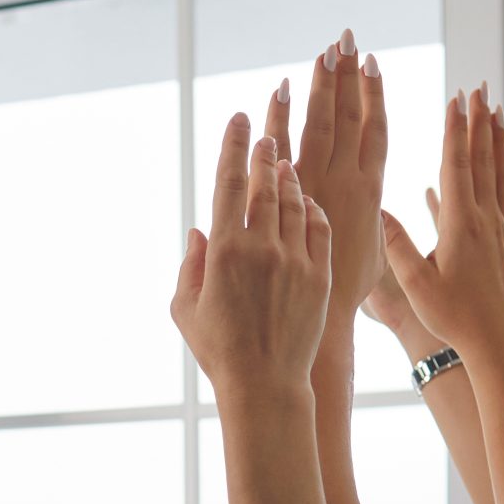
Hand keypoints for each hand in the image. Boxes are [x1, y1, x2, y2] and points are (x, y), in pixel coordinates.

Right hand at [171, 113, 331, 400]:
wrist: (266, 383)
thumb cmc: (219, 350)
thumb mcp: (185, 308)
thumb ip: (189, 265)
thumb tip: (199, 231)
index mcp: (224, 252)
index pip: (229, 184)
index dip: (233, 147)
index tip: (238, 119)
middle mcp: (261, 248)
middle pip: (266, 184)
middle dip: (265, 153)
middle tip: (266, 133)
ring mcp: (294, 259)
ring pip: (295, 202)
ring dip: (290, 178)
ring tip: (285, 162)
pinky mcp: (319, 275)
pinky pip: (318, 229)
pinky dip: (312, 210)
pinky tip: (307, 201)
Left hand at [271, 27, 385, 344]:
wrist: (319, 322)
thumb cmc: (347, 296)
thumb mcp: (377, 255)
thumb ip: (375, 224)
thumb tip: (380, 210)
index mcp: (370, 192)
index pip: (374, 131)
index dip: (373, 95)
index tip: (371, 62)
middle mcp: (344, 183)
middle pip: (347, 117)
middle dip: (347, 75)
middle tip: (346, 37)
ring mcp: (315, 187)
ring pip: (320, 125)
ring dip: (322, 86)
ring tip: (325, 50)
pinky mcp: (287, 198)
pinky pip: (283, 148)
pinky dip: (282, 118)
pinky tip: (282, 88)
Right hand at [380, 88, 503, 361]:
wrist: (497, 343)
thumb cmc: (453, 318)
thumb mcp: (415, 284)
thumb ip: (397, 244)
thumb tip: (379, 207)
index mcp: (460, 226)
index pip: (457, 166)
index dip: (454, 130)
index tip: (456, 98)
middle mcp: (485, 220)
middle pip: (482, 159)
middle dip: (478, 121)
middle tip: (478, 89)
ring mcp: (500, 230)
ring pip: (500, 173)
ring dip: (497, 139)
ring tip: (496, 111)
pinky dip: (499, 173)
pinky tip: (489, 166)